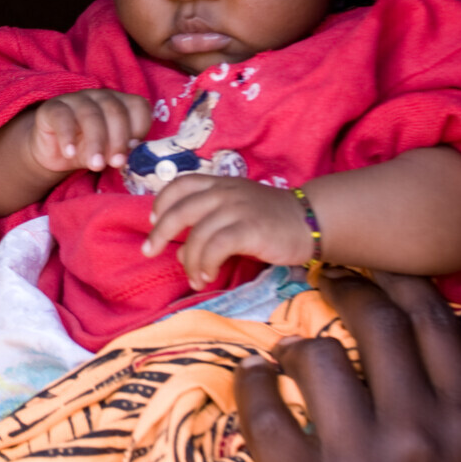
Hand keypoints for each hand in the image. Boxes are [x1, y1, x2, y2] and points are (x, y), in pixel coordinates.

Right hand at [27, 89, 149, 174]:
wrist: (53, 153)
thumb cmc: (86, 150)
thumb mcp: (108, 154)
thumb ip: (122, 152)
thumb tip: (134, 155)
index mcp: (120, 104)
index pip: (138, 106)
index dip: (140, 127)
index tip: (134, 150)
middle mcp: (100, 97)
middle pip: (115, 111)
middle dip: (118, 140)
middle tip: (116, 163)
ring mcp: (76, 99)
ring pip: (90, 115)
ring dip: (96, 142)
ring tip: (96, 164)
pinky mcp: (53, 108)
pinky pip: (62, 118)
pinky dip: (67, 137)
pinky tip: (70, 154)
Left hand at [143, 175, 311, 288]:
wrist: (310, 220)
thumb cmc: (270, 219)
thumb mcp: (235, 215)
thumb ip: (207, 228)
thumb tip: (179, 253)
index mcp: (218, 184)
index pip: (180, 184)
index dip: (161, 202)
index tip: (152, 222)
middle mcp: (223, 192)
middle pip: (179, 210)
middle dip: (159, 233)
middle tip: (150, 252)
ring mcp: (236, 209)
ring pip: (196, 235)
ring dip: (189, 261)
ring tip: (195, 278)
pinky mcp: (248, 229)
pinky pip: (215, 248)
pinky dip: (205, 265)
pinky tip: (207, 276)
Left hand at [232, 269, 460, 461]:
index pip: (432, 321)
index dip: (396, 280)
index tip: (371, 268)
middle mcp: (420, 433)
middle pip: (375, 323)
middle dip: (346, 289)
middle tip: (326, 281)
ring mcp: (362, 461)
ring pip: (315, 357)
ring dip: (295, 346)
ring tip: (287, 353)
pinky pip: (264, 410)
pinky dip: (251, 385)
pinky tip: (251, 379)